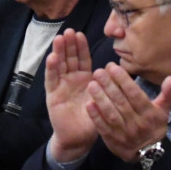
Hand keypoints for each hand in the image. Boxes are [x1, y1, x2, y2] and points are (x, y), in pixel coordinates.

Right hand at [43, 29, 99, 162]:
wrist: (79, 137)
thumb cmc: (93, 118)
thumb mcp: (104, 99)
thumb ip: (109, 85)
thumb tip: (119, 68)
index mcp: (85, 78)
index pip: (83, 59)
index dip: (81, 47)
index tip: (80, 34)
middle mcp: (71, 79)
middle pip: (69, 58)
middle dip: (69, 45)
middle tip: (69, 31)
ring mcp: (61, 86)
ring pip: (59, 65)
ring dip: (59, 52)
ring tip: (59, 39)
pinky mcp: (53, 95)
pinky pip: (52, 80)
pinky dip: (51, 68)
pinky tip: (52, 58)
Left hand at [85, 63, 170, 161]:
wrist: (148, 152)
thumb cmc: (154, 125)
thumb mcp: (164, 110)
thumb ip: (167, 94)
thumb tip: (170, 78)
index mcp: (149, 113)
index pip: (135, 94)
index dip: (123, 80)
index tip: (112, 67)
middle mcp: (137, 123)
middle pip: (121, 102)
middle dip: (109, 85)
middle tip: (98, 72)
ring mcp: (124, 133)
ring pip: (111, 114)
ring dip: (100, 99)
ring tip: (91, 84)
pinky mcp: (113, 140)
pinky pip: (103, 128)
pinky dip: (96, 117)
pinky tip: (89, 104)